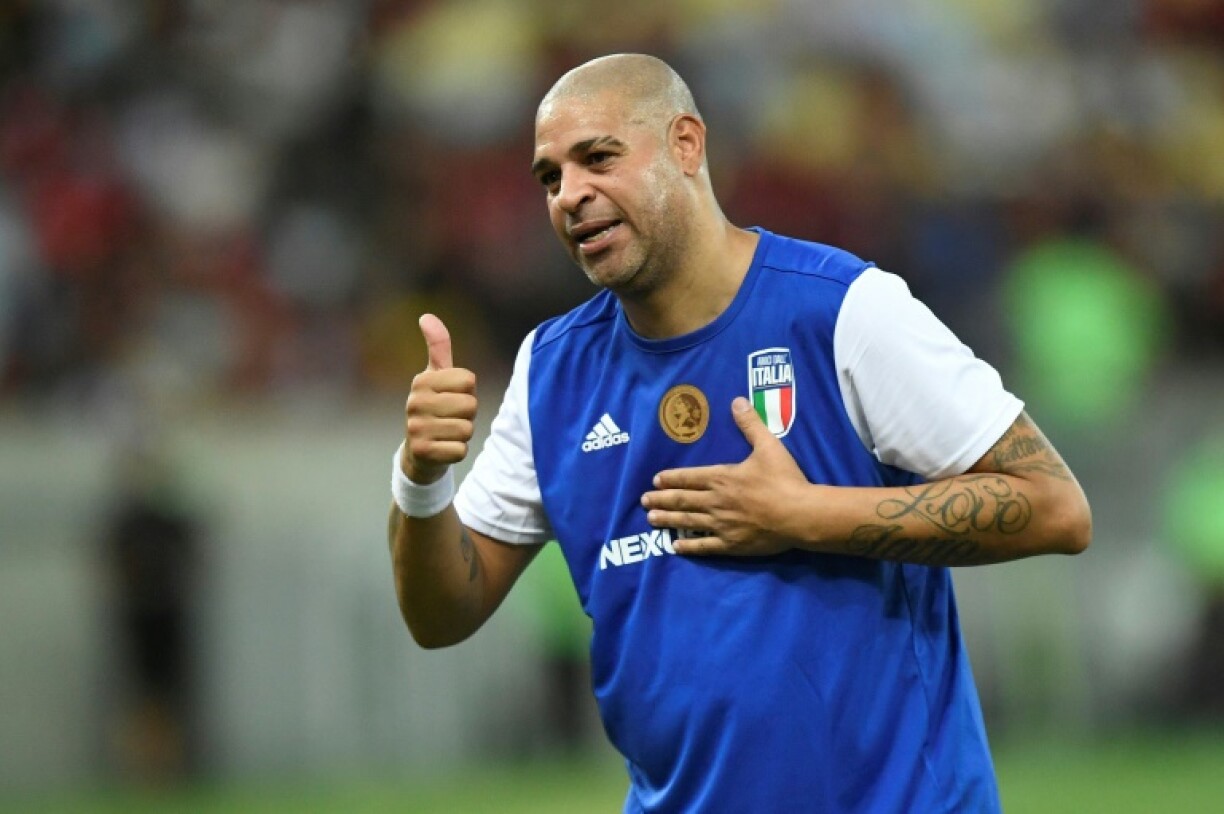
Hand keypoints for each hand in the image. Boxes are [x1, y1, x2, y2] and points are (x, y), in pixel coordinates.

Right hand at [402, 314, 477, 483]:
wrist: (419, 452)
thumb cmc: (434, 407)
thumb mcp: (436, 377)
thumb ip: (438, 347)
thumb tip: (426, 316)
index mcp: (421, 381)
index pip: (469, 380)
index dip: (468, 391)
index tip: (452, 397)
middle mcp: (414, 403)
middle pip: (470, 405)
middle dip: (468, 415)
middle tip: (451, 418)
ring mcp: (416, 429)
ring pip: (467, 429)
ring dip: (463, 434)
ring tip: (446, 433)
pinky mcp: (423, 453)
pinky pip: (461, 450)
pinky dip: (457, 452)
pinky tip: (443, 449)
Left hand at [641, 397, 811, 555]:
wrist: (800, 515)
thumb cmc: (785, 479)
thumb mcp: (769, 445)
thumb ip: (751, 424)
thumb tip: (737, 401)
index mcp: (722, 478)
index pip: (689, 477)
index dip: (672, 478)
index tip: (656, 480)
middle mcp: (716, 501)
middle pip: (682, 500)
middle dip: (661, 499)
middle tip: (643, 500)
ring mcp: (722, 525)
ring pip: (688, 522)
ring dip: (668, 520)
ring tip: (651, 519)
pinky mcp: (732, 544)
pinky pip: (705, 547)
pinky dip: (689, 546)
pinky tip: (675, 547)